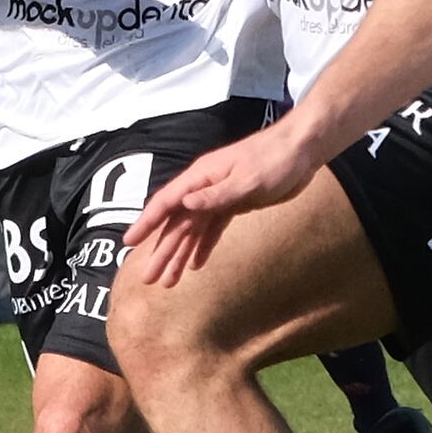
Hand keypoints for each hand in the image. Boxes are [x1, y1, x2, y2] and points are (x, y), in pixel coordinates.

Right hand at [122, 119, 331, 285]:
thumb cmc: (275, 159)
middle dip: (162, 251)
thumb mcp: (248, 179)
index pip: (166, 203)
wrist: (302, 150)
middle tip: (149, 278)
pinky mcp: (236, 205)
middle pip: (177, 223)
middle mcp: (204, 189)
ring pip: (193, 230)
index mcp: (201, 178)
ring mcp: (219, 197)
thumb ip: (217, 194)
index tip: (129, 243)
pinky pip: (213, 229)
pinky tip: (195, 265)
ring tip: (168, 282)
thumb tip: (185, 205)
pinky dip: (203, 247)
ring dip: (180, 255)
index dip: (146, 223)